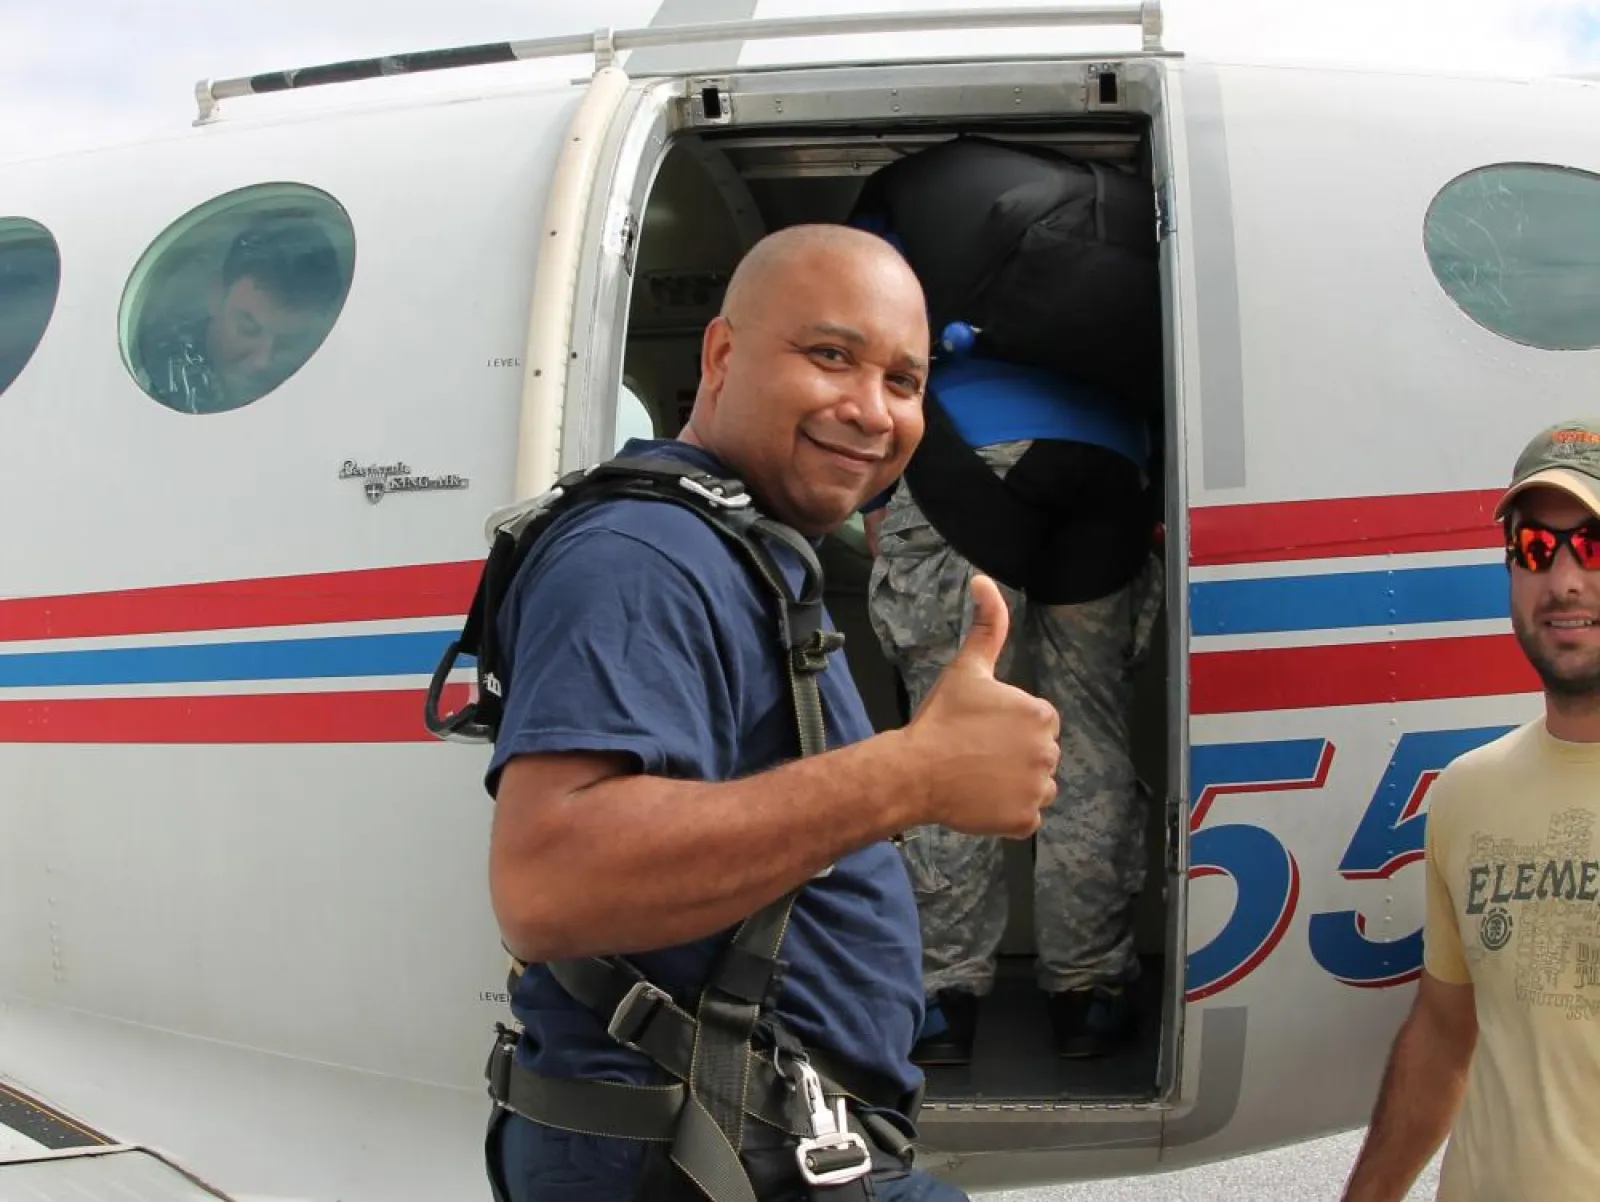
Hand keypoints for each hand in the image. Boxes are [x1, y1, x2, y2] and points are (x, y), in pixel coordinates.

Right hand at [903, 574, 1060, 836]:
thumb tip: (983, 580)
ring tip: (977, 776)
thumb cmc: (940, 719)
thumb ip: (987, 625)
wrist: (915, 771)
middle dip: (1011, 754)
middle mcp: (1049, 751)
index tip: (978, 729)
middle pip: (1037, 753)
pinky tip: (981, 799)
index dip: (1005, 726)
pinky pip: (1024, 816)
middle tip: (974, 753)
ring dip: (1012, 784)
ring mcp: (1039, 789)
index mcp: (1041, 714)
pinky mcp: (1026, 820)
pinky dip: (1006, 812)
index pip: (1035, 722)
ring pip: (1034, 784)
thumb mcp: (967, 668)